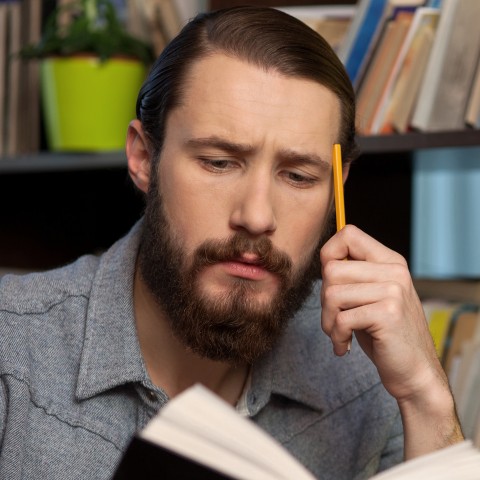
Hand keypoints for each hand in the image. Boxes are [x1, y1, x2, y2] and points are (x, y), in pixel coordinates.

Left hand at [320, 225, 462, 456]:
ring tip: (339, 333)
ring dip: (327, 321)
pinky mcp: (387, 314)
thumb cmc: (384, 334)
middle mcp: (394, 271)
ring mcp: (393, 291)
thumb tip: (324, 260)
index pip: (349, 234)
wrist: (414, 372)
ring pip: (332, 294)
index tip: (330, 282)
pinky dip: (336, 336)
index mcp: (389, 261)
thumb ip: (352, 276)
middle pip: (332, 269)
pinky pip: (340, 319)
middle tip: (334, 320)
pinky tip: (344, 346)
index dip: (329, 254)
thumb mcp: (369, 297)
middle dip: (324, 300)